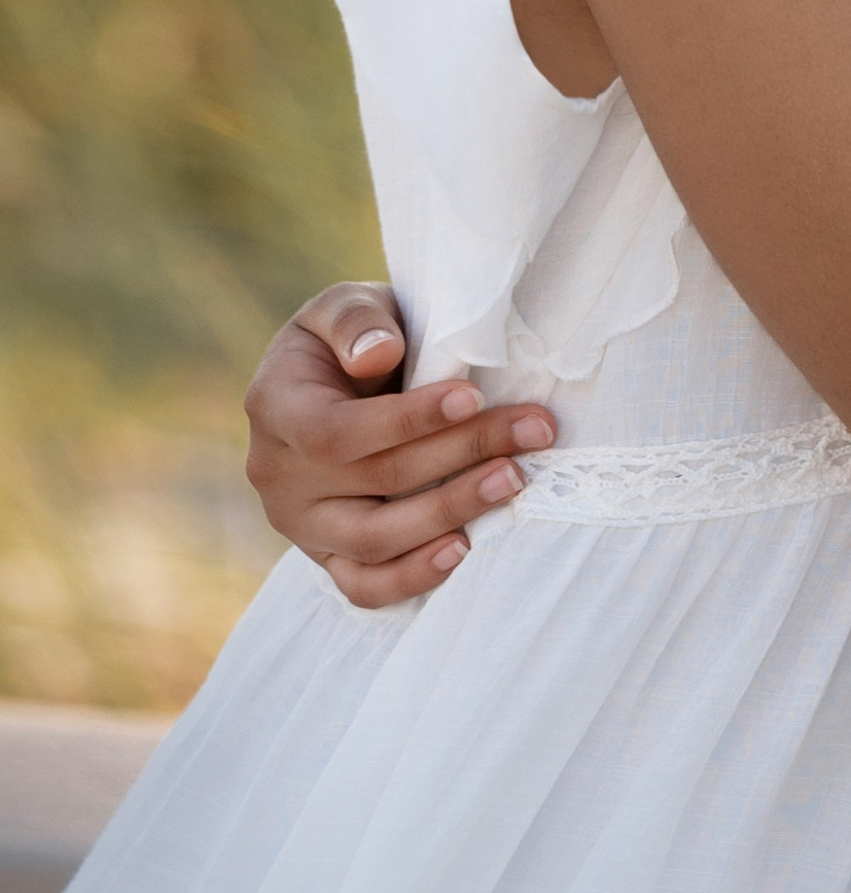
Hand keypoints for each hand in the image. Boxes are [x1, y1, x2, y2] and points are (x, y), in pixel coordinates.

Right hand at [242, 283, 555, 609]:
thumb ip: (355, 321)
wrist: (337, 379)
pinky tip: (463, 549)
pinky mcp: (328, 556)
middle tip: (533, 429)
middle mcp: (279, 475)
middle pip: (375, 481)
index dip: (406, 419)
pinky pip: (364, 587)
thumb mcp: (343, 305)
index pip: (336, 430)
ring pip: (374, 540)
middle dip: (462, 453)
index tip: (472, 395)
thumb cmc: (353, 336)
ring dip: (451, 510)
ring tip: (512, 479)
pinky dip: (412, 577)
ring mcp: (301, 524)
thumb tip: (379, 355)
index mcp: (276, 407)